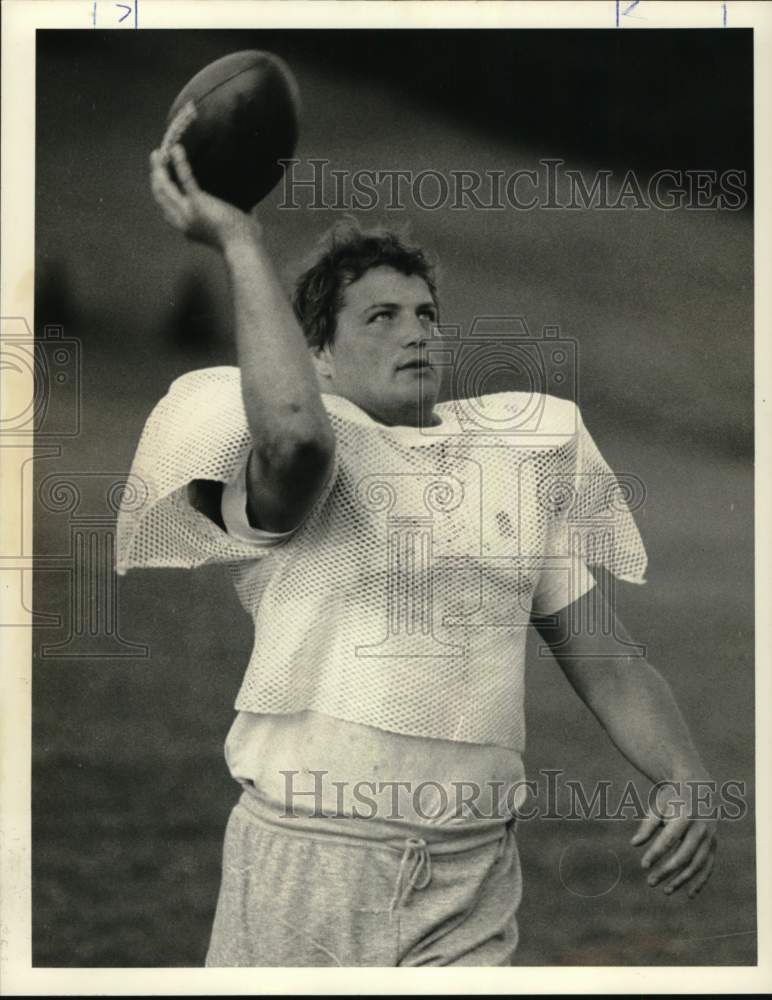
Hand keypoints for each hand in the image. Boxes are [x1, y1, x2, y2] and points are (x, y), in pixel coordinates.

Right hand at [149, 144, 258, 249]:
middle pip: (161, 197)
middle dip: (156, 179)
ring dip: (159, 169)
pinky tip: (177, 149)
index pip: (168, 212)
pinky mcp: (199, 203)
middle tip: (157, 161)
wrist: (244, 247)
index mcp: (189, 229)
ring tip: (158, 153)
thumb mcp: (231, 227)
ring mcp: (189, 213)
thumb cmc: (244, 240)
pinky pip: (185, 179)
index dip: (162, 196)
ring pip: (165, 188)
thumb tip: (249, 205)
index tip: (163, 180)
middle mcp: (184, 221)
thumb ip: (231, 216)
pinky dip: (180, 163)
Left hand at [631, 781, 716, 897]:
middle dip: (667, 871)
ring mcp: (710, 838)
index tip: (643, 865)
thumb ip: (647, 825)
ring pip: (697, 865)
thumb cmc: (672, 798)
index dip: (656, 853)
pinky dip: (700, 881)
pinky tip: (689, 894)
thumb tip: (634, 844)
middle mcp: (701, 828)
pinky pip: (708, 867)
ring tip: (665, 891)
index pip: (669, 839)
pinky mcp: (714, 845)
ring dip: (681, 880)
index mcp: (685, 816)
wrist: (699, 788)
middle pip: (684, 856)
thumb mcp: (658, 805)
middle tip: (650, 882)